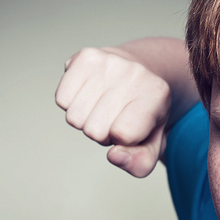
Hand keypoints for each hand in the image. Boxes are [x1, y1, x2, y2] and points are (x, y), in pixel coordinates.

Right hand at [55, 46, 171, 176]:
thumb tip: (114, 155)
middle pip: (94, 131)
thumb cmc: (146, 115)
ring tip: (105, 106)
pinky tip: (91, 94)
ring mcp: (109, 62)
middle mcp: (135, 73)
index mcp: (157, 94)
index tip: (133, 127)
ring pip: (74, 118)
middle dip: (103, 132)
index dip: (123, 140)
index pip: (123, 135)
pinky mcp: (86, 56)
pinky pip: (62, 100)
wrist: (143, 73)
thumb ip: (141, 162)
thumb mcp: (153, 144)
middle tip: (117, 116)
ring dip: (87, 119)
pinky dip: (72, 103)